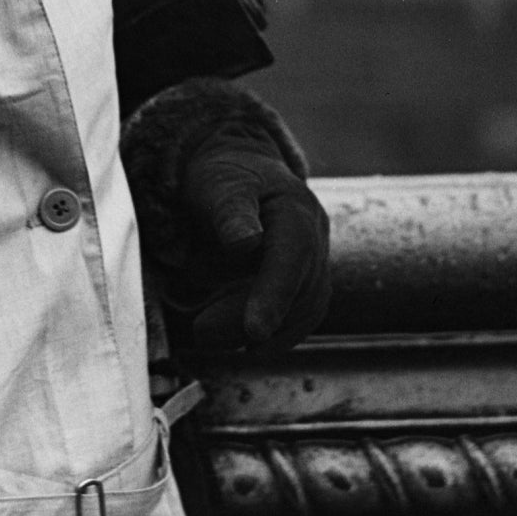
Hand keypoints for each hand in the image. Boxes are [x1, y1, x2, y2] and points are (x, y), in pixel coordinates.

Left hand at [121, 80, 331, 356]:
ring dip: (260, 333)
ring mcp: (314, 262)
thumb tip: (245, 243)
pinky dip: (271, 334)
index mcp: (296, 209)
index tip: (254, 332)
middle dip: (254, 319)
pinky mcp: (304, 282)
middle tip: (201, 334)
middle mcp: (315, 238)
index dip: (274, 296)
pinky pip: (296, 316)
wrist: (239, 172)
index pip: (292, 257)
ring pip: (301, 311)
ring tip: (208, 336)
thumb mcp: (220, 184)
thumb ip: (231, 212)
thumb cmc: (225, 177)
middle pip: (299, 292)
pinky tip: (238, 343)